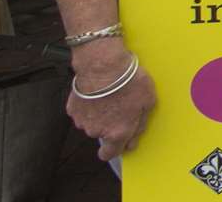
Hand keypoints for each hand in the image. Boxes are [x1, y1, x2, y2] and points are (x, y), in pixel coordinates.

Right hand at [67, 43, 156, 161]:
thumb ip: (140, 125)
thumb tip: (134, 138)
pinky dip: (89, 105)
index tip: (121, 140)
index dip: (116, 148)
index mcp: (117, 133)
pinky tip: (97, 93)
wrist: (103, 66)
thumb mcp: (148, 102)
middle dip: (110, 126)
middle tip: (119, 108)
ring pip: (92, 123)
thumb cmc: (128, 81)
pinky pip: (82, 111)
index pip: (111, 154)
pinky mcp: (73, 109)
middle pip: (103, 135)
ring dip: (99, 115)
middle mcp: (98, 131)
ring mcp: (83, 121)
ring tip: (109, 97)